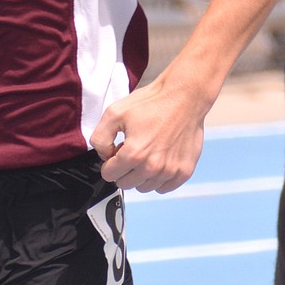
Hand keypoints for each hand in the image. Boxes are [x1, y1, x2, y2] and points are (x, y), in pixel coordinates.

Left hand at [91, 74, 205, 192]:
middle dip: (124, 169)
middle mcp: (152, 167)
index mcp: (133, 154)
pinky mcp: (184, 171)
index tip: (117, 151)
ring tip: (147, 152)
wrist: (184, 97)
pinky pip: (164, 188)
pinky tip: (159, 161)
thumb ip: (100, 138)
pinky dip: (158, 179)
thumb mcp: (114, 113)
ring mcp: (170, 171)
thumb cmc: (152, 102)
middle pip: (125, 183)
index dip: (109, 162)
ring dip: (141, 174)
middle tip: (133, 149)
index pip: (109, 175)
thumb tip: (104, 156)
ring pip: (144, 187)